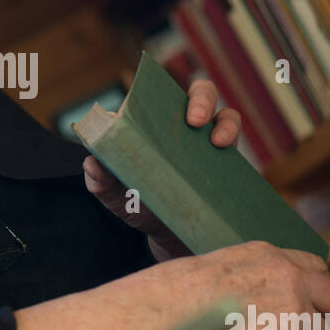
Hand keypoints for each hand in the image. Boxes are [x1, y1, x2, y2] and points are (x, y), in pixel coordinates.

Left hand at [84, 77, 242, 260]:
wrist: (169, 238)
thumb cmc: (139, 206)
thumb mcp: (116, 197)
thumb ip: (101, 182)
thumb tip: (92, 164)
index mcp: (154, 124)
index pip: (156, 96)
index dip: (154, 91)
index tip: (151, 102)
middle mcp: (184, 126)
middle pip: (199, 94)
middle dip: (200, 100)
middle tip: (194, 120)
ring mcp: (208, 142)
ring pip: (226, 117)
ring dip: (225, 124)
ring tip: (218, 142)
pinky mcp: (228, 162)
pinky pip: (237, 147)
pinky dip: (234, 145)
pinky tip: (226, 156)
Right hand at [189, 241, 329, 329]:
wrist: (171, 316)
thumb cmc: (177, 298)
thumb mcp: (219, 270)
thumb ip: (251, 279)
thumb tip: (257, 301)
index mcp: (267, 254)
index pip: (314, 267)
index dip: (312, 292)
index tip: (299, 308)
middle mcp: (289, 274)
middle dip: (327, 320)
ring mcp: (295, 305)